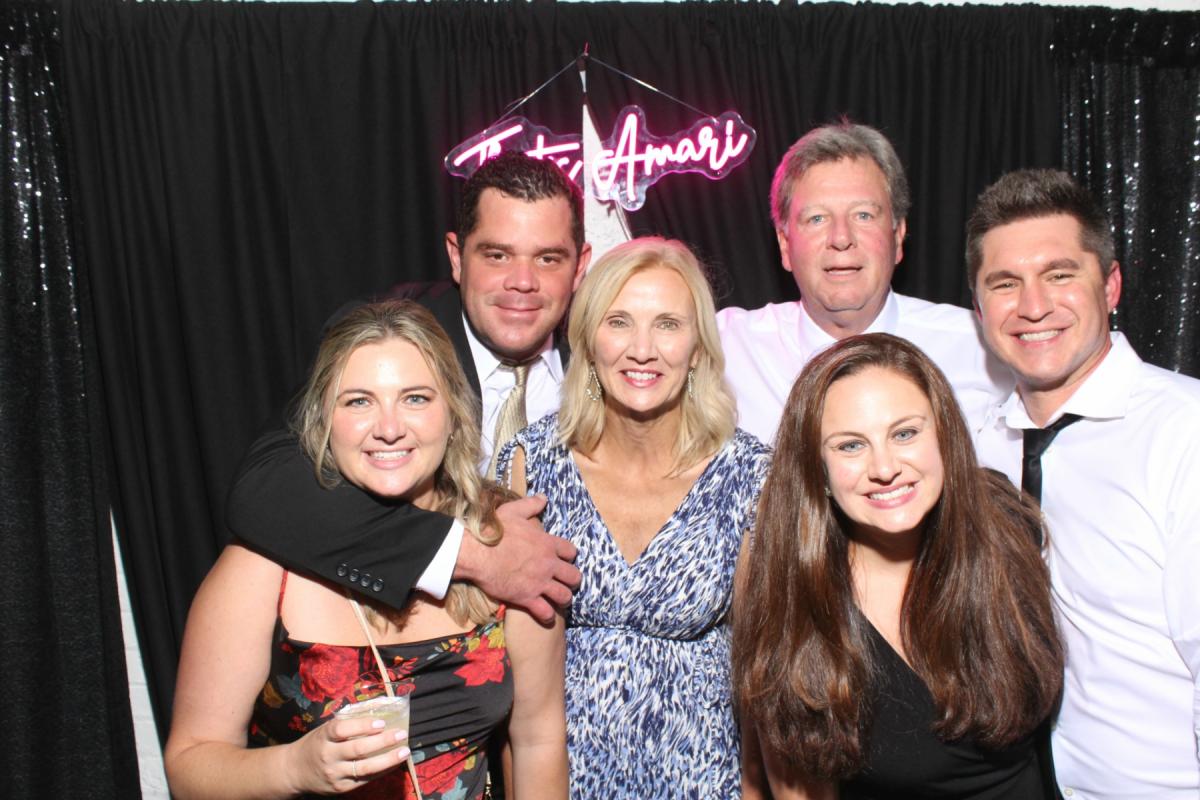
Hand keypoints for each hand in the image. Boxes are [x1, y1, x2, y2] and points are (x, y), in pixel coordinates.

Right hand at [284, 715, 409, 794]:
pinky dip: (382, 771)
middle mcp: (328, 756)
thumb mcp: (324, 731)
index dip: (362, 726)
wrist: (293, 772)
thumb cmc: (315, 745)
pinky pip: (365, 780)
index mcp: (323, 737)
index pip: (342, 730)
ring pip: (365, 768)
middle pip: (358, 749)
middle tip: (401, 734)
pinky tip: (394, 764)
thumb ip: (345, 726)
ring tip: (404, 751)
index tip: (381, 722)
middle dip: (382, 741)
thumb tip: (377, 713)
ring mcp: (335, 774)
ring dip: (388, 759)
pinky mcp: (341, 788)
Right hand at [457, 494, 579, 623]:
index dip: (569, 556)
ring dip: (564, 599)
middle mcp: (548, 564)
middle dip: (572, 580)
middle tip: (566, 582)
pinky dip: (547, 616)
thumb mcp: (513, 511)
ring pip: (564, 596)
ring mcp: (539, 582)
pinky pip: (545, 612)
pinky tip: (546, 615)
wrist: (477, 552)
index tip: (564, 559)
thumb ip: (531, 505)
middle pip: (574, 576)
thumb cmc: (494, 530)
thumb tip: (543, 498)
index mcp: (547, 543)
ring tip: (559, 600)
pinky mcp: (527, 598)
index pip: (571, 551)